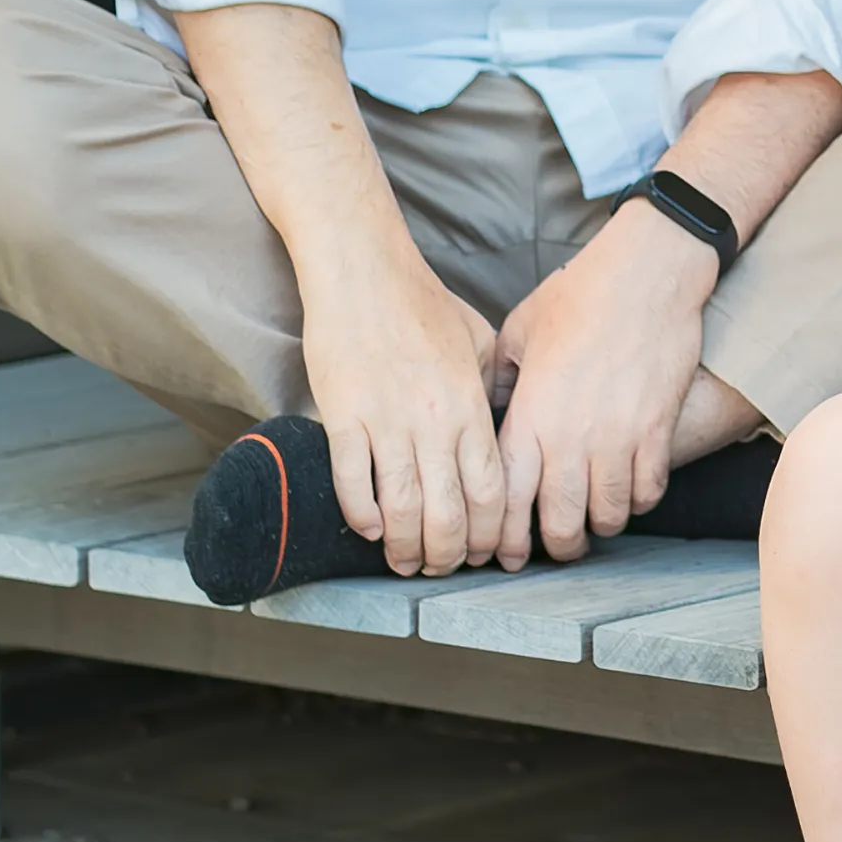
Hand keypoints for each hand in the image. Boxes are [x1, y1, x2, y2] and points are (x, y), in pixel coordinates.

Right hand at [299, 251, 506, 579]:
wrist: (364, 272)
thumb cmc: (421, 303)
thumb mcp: (477, 341)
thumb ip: (489, 386)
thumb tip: (498, 424)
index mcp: (470, 406)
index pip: (491, 490)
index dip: (488, 533)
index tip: (482, 552)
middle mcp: (434, 421)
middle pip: (449, 512)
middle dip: (448, 554)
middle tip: (442, 569)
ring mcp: (387, 422)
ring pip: (403, 509)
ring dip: (405, 548)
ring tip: (405, 563)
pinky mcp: (343, 418)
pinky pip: (354, 483)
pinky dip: (363, 516)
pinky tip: (371, 530)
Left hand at [486, 201, 718, 564]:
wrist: (647, 273)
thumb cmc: (580, 294)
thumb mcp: (520, 330)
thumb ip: (503, 378)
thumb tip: (494, 407)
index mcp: (529, 416)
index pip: (508, 501)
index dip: (505, 538)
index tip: (505, 553)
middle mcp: (571, 436)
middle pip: (561, 522)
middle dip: (557, 545)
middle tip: (558, 544)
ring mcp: (618, 437)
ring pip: (608, 516)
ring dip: (600, 525)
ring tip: (596, 519)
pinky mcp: (658, 430)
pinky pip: (648, 491)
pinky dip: (638, 500)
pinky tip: (630, 490)